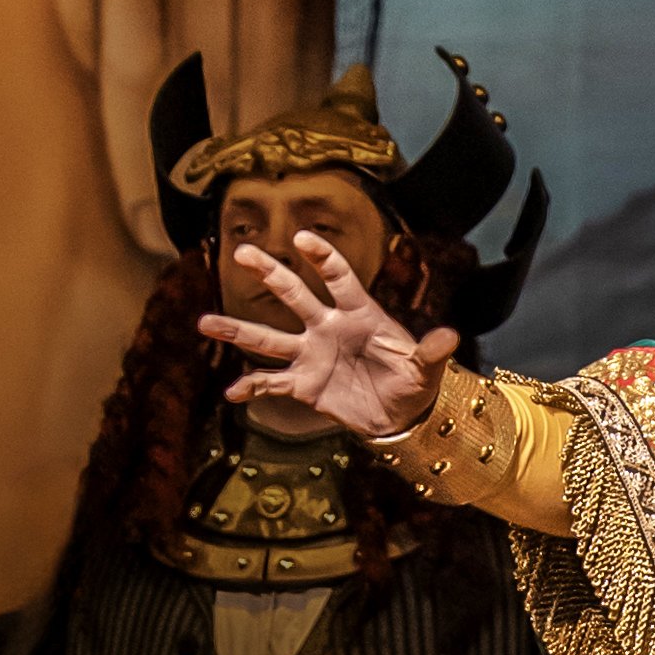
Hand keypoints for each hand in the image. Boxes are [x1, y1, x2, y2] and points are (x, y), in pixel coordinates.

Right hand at [198, 230, 454, 436]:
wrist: (400, 415)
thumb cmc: (414, 381)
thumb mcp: (427, 368)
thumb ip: (432, 352)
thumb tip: (450, 336)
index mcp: (360, 313)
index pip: (339, 278)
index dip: (323, 258)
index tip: (301, 239)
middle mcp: (328, 327)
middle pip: (295, 295)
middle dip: (270, 274)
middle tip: (242, 252)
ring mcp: (311, 354)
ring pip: (268, 338)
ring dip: (237, 330)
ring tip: (204, 323)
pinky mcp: (304, 384)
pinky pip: (272, 383)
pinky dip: (252, 388)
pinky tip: (232, 393)